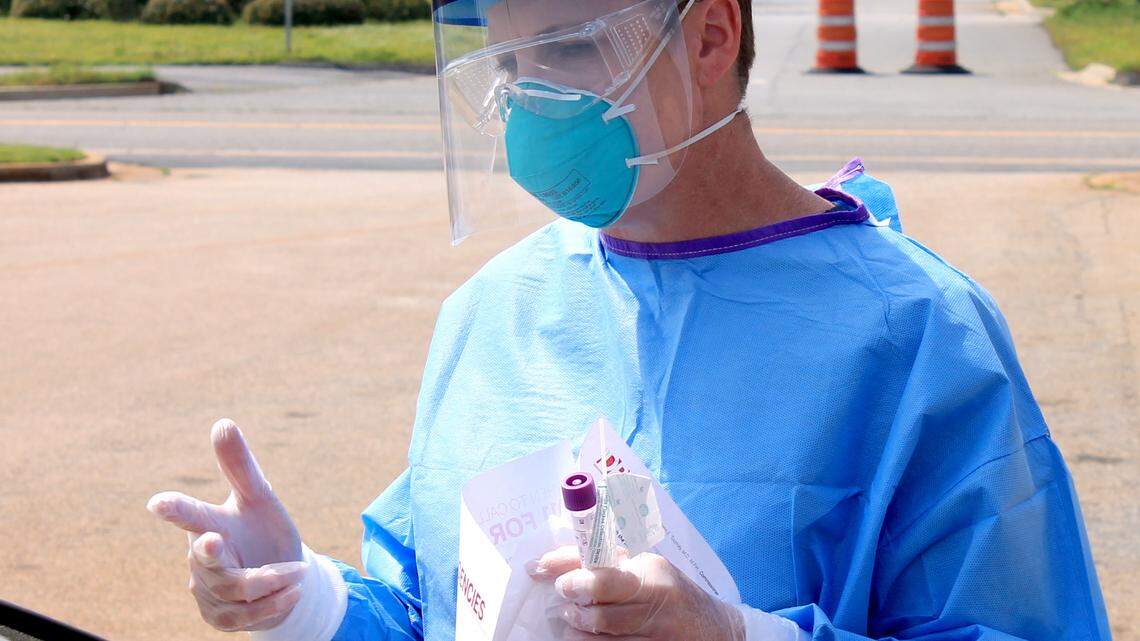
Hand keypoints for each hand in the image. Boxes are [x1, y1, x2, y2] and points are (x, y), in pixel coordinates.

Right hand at [147, 419, 305, 631]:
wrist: (281, 572)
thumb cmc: (261, 528)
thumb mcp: (259, 496)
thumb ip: (240, 466)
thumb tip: (222, 422)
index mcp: (209, 524)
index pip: (189, 515)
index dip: (174, 509)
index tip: (158, 502)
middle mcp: (201, 559)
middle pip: (206, 558)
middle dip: (212, 553)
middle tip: (214, 538)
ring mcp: (207, 590)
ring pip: (235, 589)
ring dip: (270, 580)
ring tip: (298, 572)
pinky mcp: (219, 617)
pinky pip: (245, 616)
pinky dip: (272, 605)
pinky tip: (292, 593)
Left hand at [530, 546, 744, 640]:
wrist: (717, 630)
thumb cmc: (672, 594)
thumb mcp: (647, 568)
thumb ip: (609, 560)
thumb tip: (557, 559)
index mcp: (650, 570)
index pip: (601, 565)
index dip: (564, 567)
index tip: (537, 569)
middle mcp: (655, 599)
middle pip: (601, 601)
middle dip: (573, 598)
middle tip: (564, 599)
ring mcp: (657, 631)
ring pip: (603, 633)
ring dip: (578, 628)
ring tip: (574, 620)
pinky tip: (587, 639)